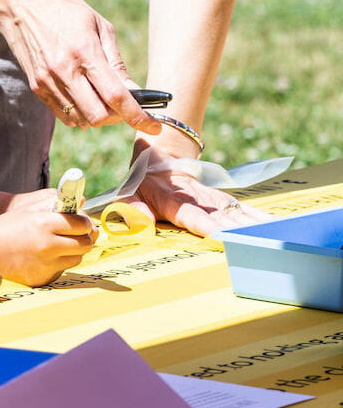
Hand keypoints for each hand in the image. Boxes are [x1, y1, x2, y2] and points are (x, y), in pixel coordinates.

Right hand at [0, 0, 161, 134]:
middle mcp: (64, 71)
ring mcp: (47, 82)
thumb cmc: (66, 11)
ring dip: (97, 116)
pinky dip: (79, 113)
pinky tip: (83, 97)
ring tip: (101, 98)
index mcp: (85, 52)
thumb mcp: (100, 27)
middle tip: (123, 106)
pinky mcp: (37, 87)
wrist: (22, 4)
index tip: (152, 127)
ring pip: (80, 121)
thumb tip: (133, 91)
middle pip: (98, 116)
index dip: (137, 116)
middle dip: (117, 117)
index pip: (115, 96)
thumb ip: (116, 63)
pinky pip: (63, 115)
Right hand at [0, 190, 95, 285]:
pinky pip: (61, 271)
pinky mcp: (42, 279)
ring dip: (72, 251)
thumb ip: (55, 204)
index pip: (82, 224)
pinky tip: (42, 257)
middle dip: (84, 237)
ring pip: (76, 259)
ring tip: (56, 245)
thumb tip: (82, 204)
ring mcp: (45, 265)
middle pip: (86, 243)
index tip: (82, 222)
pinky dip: (57, 264)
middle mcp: (47, 245)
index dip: (85, 222)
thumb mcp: (28, 210)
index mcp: (44, 223)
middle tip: (76, 234)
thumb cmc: (5, 227)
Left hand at [129, 169, 268, 237]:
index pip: (194, 217)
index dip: (209, 227)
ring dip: (257, 226)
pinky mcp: (224, 200)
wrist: (159, 162)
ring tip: (277, 238)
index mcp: (176, 203)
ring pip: (239, 213)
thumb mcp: (129, 195)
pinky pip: (245, 210)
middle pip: (224, 218)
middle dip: (241, 232)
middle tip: (261, 246)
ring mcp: (215, 200)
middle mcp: (200, 202)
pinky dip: (261, 218)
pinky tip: (278, 227)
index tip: (223, 237)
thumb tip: (143, 223)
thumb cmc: (142, 186)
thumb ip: (134, 210)